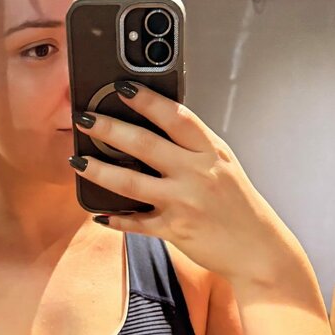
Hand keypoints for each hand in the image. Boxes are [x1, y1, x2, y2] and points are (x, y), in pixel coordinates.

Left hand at [71, 82, 291, 285]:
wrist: (257, 248)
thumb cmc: (238, 204)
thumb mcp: (223, 165)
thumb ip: (194, 146)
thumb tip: (156, 124)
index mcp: (210, 151)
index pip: (176, 116)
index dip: (147, 100)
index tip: (122, 86)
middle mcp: (197, 174)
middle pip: (145, 144)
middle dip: (109, 128)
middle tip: (84, 118)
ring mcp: (184, 203)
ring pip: (131, 182)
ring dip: (98, 170)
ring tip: (77, 161)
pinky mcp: (174, 230)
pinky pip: (135, 223)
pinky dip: (115, 218)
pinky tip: (97, 212)